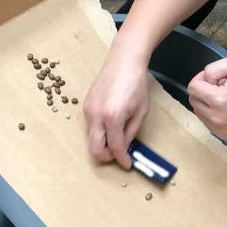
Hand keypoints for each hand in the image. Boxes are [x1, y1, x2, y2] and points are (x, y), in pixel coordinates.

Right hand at [83, 49, 149, 168]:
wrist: (123, 61)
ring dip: (103, 143)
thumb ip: (131, 132)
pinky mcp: (85, 106)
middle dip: (107, 157)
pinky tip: (111, 123)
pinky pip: (91, 126)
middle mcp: (96, 116)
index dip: (122, 159)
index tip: (127, 165)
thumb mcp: (141, 111)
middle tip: (118, 156)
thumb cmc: (136, 83)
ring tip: (117, 136)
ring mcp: (88, 111)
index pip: (115, 147)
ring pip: (92, 138)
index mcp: (113, 117)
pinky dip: (100, 131)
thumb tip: (125, 147)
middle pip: (95, 149)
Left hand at [187, 54, 226, 139]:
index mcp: (219, 100)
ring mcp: (220, 130)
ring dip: (207, 102)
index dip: (202, 78)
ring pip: (199, 112)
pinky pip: (208, 122)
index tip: (216, 77)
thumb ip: (212, 69)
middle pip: (193, 100)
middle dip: (204, 90)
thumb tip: (202, 80)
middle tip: (223, 85)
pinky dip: (213, 113)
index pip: (192, 88)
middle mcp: (217, 118)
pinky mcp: (225, 136)